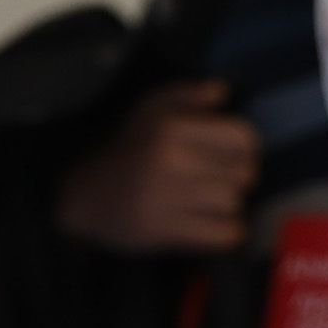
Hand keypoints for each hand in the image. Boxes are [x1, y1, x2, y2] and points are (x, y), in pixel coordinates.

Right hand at [56, 82, 257, 256]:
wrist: (83, 196)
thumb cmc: (127, 151)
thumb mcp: (149, 110)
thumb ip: (188, 95)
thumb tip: (223, 92)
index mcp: (171, 128)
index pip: (241, 139)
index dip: (244, 149)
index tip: (230, 156)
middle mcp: (170, 160)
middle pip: (243, 174)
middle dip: (235, 179)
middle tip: (217, 181)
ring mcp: (167, 198)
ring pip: (234, 204)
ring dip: (227, 207)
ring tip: (208, 203)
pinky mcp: (165, 232)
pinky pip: (224, 235)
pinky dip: (224, 233)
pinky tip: (208, 225)